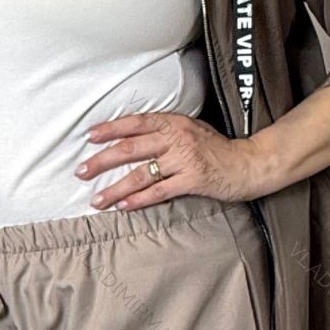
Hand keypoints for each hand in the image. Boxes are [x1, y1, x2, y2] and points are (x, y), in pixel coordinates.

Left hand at [76, 111, 260, 210]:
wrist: (248, 163)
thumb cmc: (217, 148)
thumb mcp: (191, 129)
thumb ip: (166, 131)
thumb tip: (133, 136)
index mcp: (174, 122)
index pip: (136, 122)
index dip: (111, 129)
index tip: (90, 137)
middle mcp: (177, 138)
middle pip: (132, 148)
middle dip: (103, 160)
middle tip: (81, 171)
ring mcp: (185, 159)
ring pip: (142, 173)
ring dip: (116, 187)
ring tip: (97, 199)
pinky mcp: (192, 180)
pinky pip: (159, 191)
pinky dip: (139, 200)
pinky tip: (124, 207)